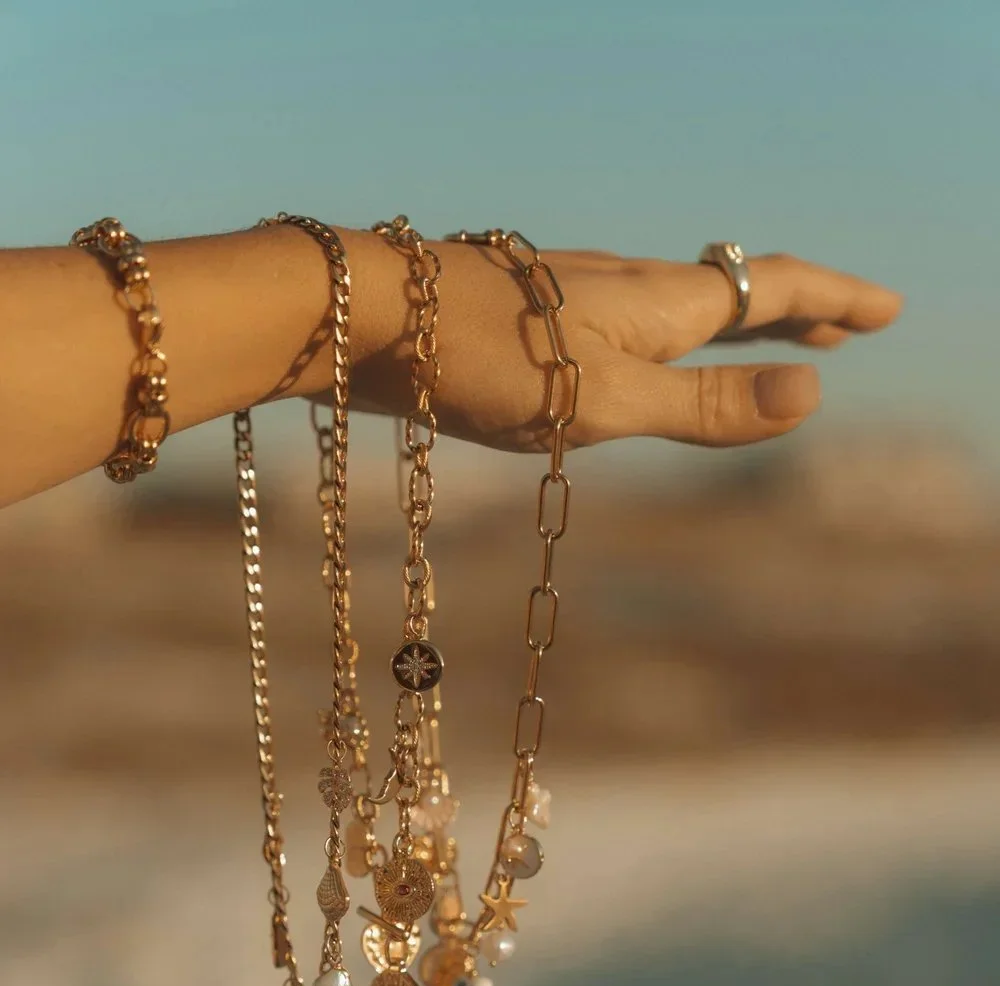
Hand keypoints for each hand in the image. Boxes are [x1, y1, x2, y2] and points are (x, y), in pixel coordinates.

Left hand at [340, 231, 902, 450]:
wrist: (370, 317)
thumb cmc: (488, 363)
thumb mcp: (610, 400)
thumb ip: (706, 403)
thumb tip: (813, 393)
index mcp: (660, 301)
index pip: (773, 289)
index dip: (834, 301)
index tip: (886, 309)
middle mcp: (624, 284)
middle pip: (731, 289)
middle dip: (793, 309)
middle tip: (840, 326)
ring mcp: (574, 293)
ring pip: (676, 299)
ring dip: (732, 319)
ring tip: (759, 334)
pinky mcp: (531, 312)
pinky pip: (628, 315)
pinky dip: (670, 331)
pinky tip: (640, 347)